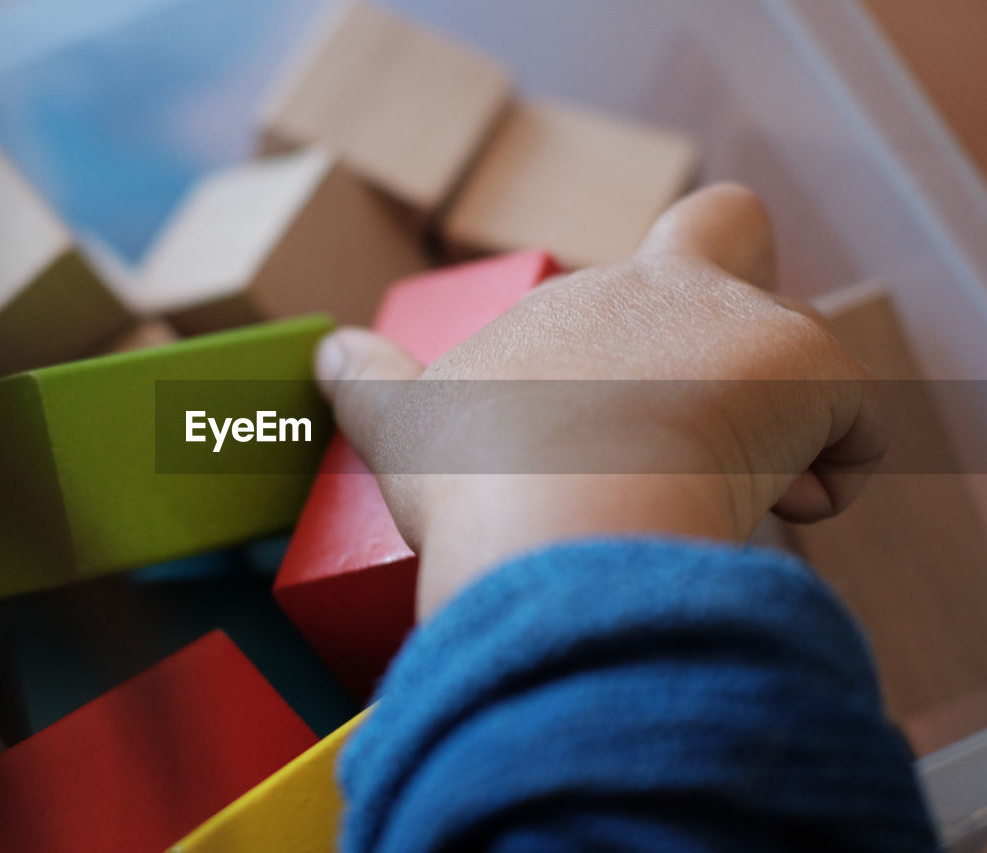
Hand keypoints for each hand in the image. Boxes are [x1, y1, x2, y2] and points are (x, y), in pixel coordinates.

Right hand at [314, 184, 886, 619]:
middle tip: (694, 421)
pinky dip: (834, 469)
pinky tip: (785, 511)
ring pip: (803, 359)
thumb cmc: (480, 477)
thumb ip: (366, 378)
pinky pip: (858, 429)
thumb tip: (327, 353)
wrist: (555, 528)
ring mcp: (758, 333)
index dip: (694, 284)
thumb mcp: (404, 422)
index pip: (693, 236)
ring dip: (776, 420)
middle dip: (739, 329)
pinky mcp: (817, 386)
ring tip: (721, 496)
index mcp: (604, 295)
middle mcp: (685, 292)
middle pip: (749, 254)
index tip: (646, 377)